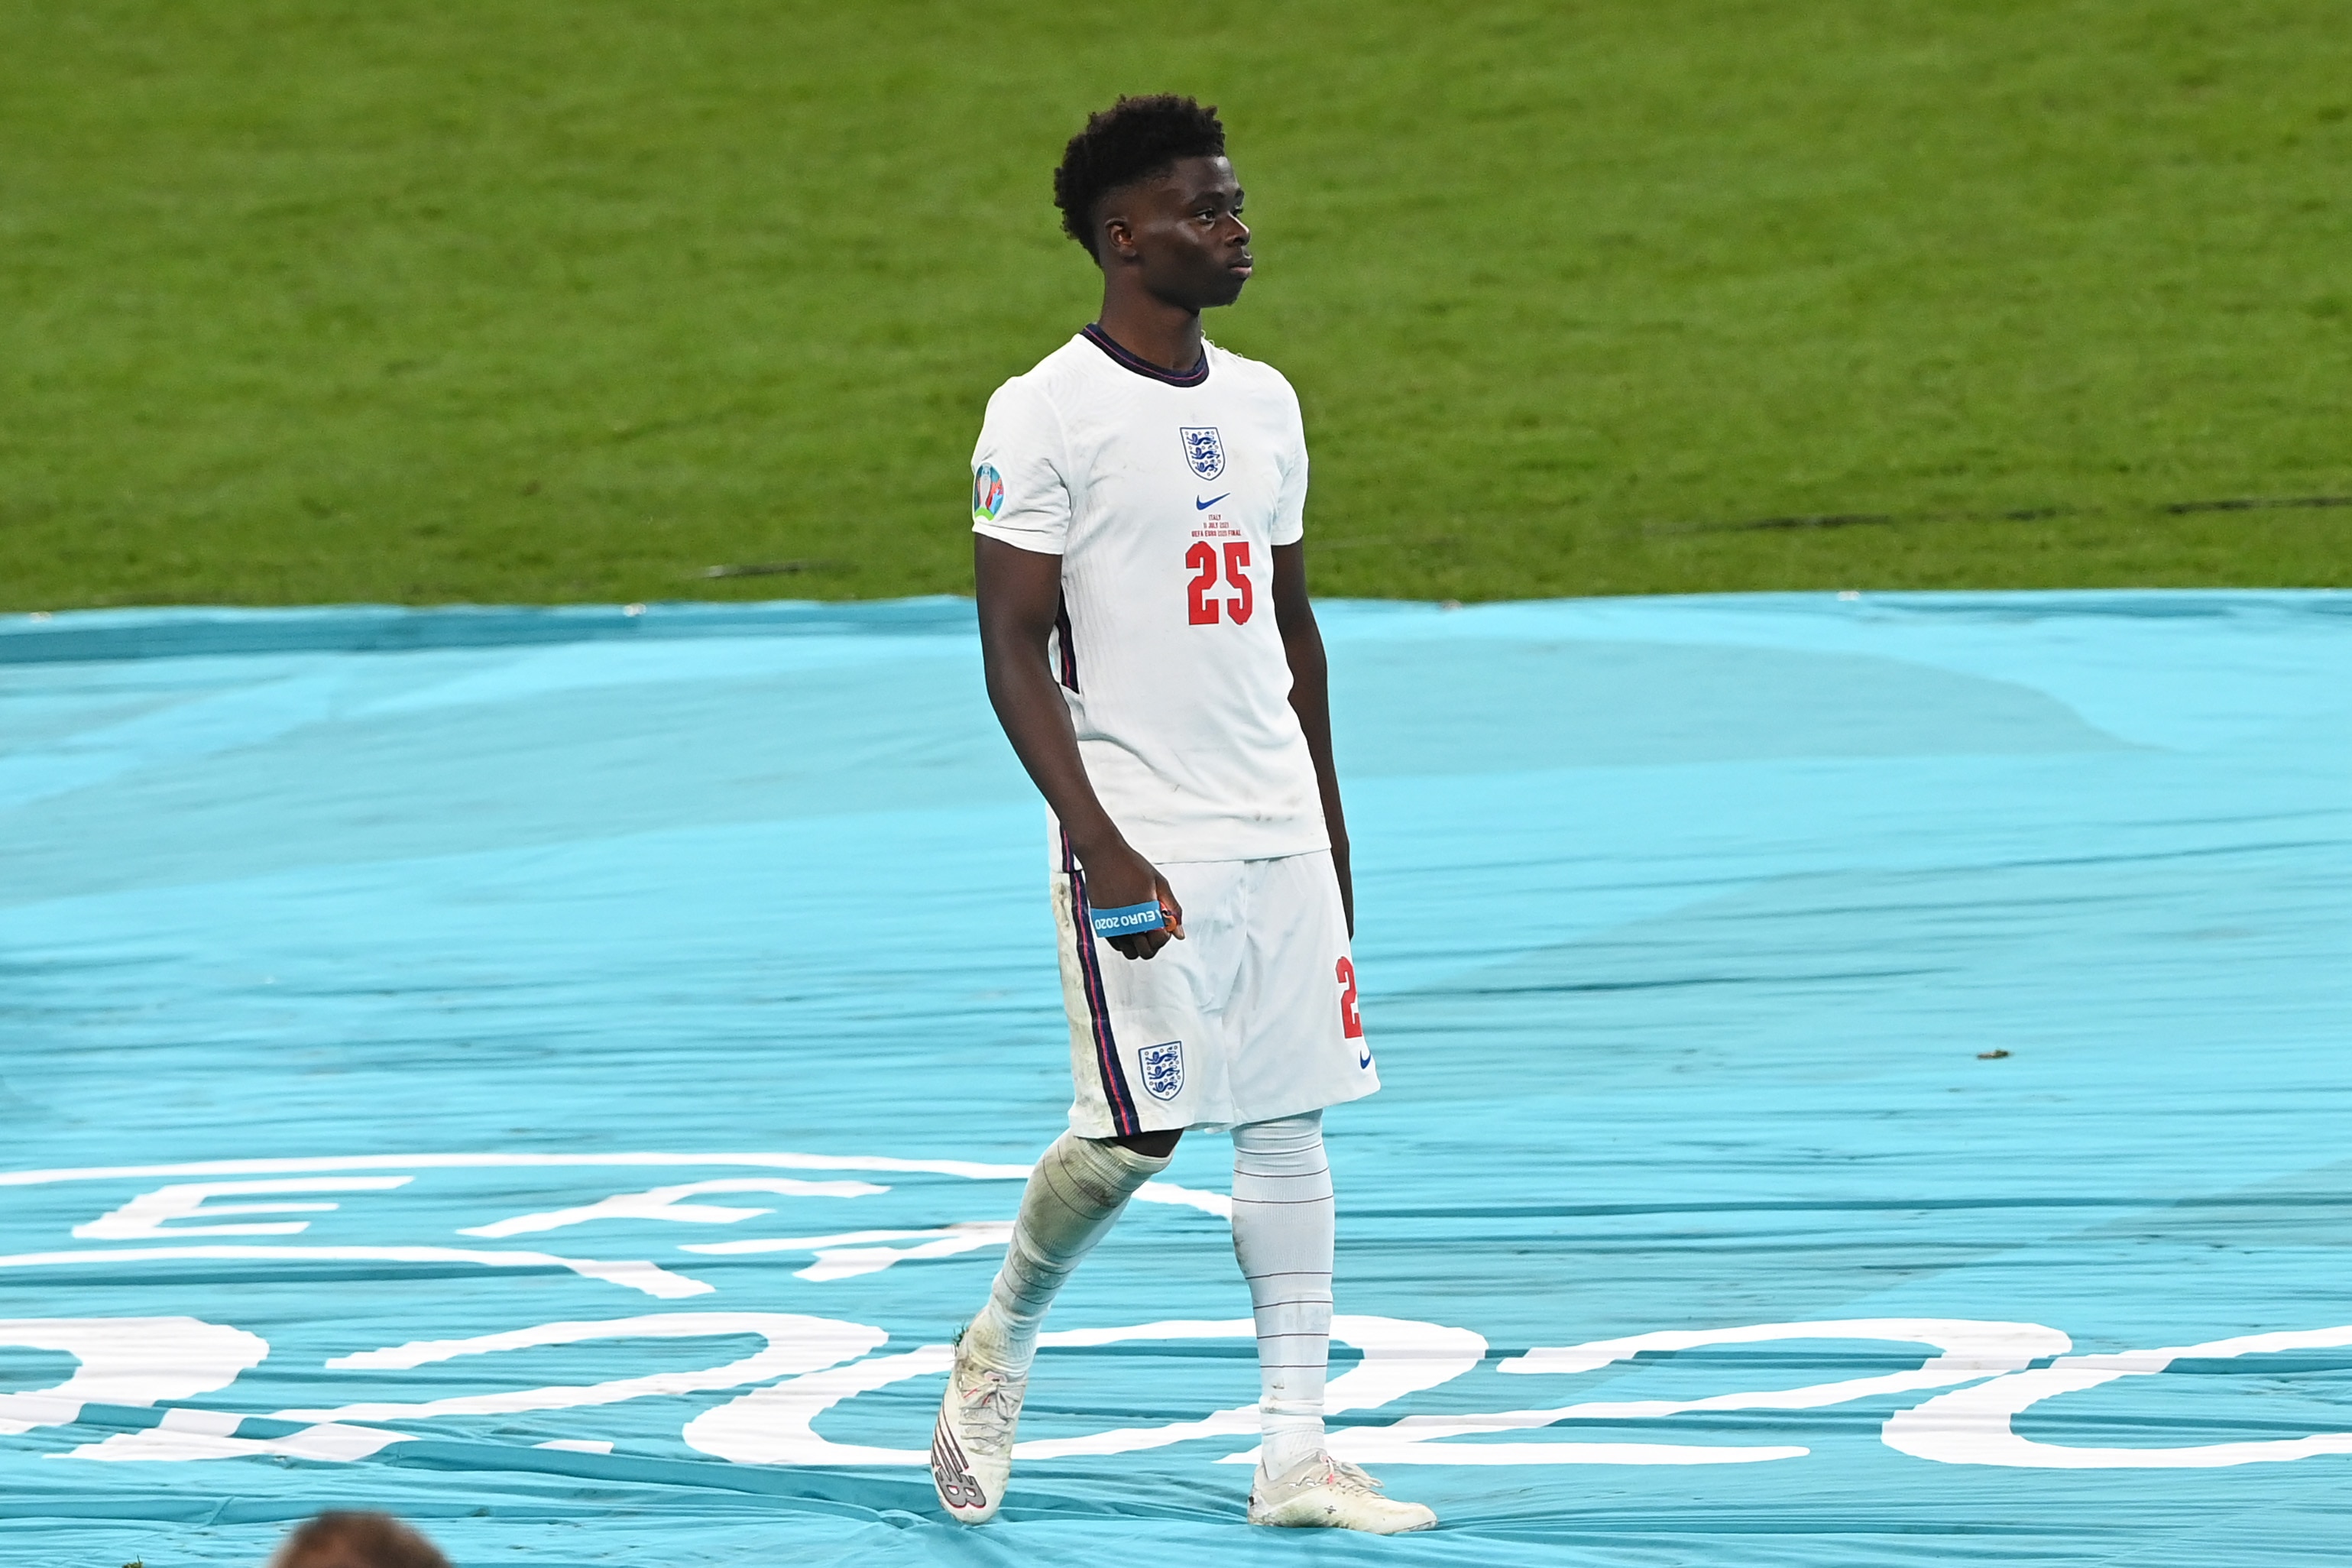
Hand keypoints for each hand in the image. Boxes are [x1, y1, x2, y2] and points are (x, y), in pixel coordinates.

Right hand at [1081, 842, 1185, 959]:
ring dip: (1138, 944)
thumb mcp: (1160, 883)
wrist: (1103, 856)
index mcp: (1145, 913)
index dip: (1165, 934)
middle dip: (1153, 943)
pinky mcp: (1101, 923)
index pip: (1160, 941)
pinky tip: (1129, 923)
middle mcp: (1128, 922)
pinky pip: (1116, 944)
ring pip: (1129, 952)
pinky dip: (1124, 940)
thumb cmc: (1132, 865)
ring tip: (1141, 926)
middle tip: (1153, 927)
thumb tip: (1179, 933)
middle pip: (1146, 952)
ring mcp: (1112, 924)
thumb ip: (1172, 909)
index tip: (1163, 923)